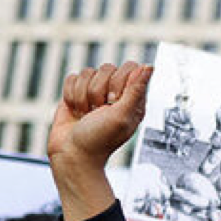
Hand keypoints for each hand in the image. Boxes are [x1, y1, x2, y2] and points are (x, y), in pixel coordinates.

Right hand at [48, 62, 153, 220]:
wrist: (72, 154)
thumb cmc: (99, 140)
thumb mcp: (122, 116)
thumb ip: (136, 90)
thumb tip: (149, 67)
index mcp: (133, 100)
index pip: (130, 68)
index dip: (119, 82)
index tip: (113, 103)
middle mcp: (115, 94)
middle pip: (107, 68)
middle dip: (98, 92)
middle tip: (99, 112)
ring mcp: (95, 92)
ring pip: (88, 72)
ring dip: (84, 97)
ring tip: (87, 115)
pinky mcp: (78, 93)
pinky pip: (73, 78)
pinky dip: (71, 96)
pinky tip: (77, 112)